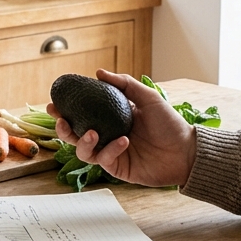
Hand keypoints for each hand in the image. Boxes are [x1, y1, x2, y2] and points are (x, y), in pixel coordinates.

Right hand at [48, 69, 195, 186]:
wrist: (186, 150)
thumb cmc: (170, 123)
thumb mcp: (147, 97)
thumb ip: (124, 84)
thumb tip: (99, 72)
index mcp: (111, 118)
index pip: (82, 114)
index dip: (66, 110)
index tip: (55, 103)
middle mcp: (107, 136)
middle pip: (75, 135)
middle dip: (63, 129)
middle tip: (61, 120)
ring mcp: (112, 153)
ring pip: (83, 151)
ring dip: (82, 141)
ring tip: (91, 132)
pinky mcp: (118, 168)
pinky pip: (104, 159)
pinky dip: (110, 149)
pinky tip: (123, 141)